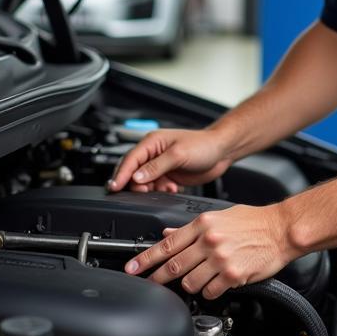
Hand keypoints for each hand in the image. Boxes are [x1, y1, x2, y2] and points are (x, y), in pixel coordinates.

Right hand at [108, 128, 231, 193]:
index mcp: (153, 142)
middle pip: (133, 172)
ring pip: (144, 182)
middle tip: (143, 193)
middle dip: (136, 185)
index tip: (114, 187)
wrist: (222, 152)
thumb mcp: (178, 155)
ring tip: (165, 189)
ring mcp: (161, 165)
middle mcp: (154, 153)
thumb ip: (156, 167)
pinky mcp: (168, 176)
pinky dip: (161, 192)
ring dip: (151, 190)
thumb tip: (136, 177)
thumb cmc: (203, 145)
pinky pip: (156, 187)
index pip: (130, 159)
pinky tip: (172, 190)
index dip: (120, 174)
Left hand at [124, 204, 297, 298]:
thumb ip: (192, 228)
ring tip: (199, 279)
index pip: (167, 244)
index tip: (132, 268)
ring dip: (190, 285)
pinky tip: (216, 284)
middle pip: (173, 266)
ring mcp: (220, 259)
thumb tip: (169, 234)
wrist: (282, 230)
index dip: (145, 259)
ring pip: (189, 282)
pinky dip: (209, 292)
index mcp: (203, 224)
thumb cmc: (255, 221)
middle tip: (150, 284)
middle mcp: (209, 241)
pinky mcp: (232, 276)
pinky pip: (209, 292)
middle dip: (158, 278)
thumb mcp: (221, 216)